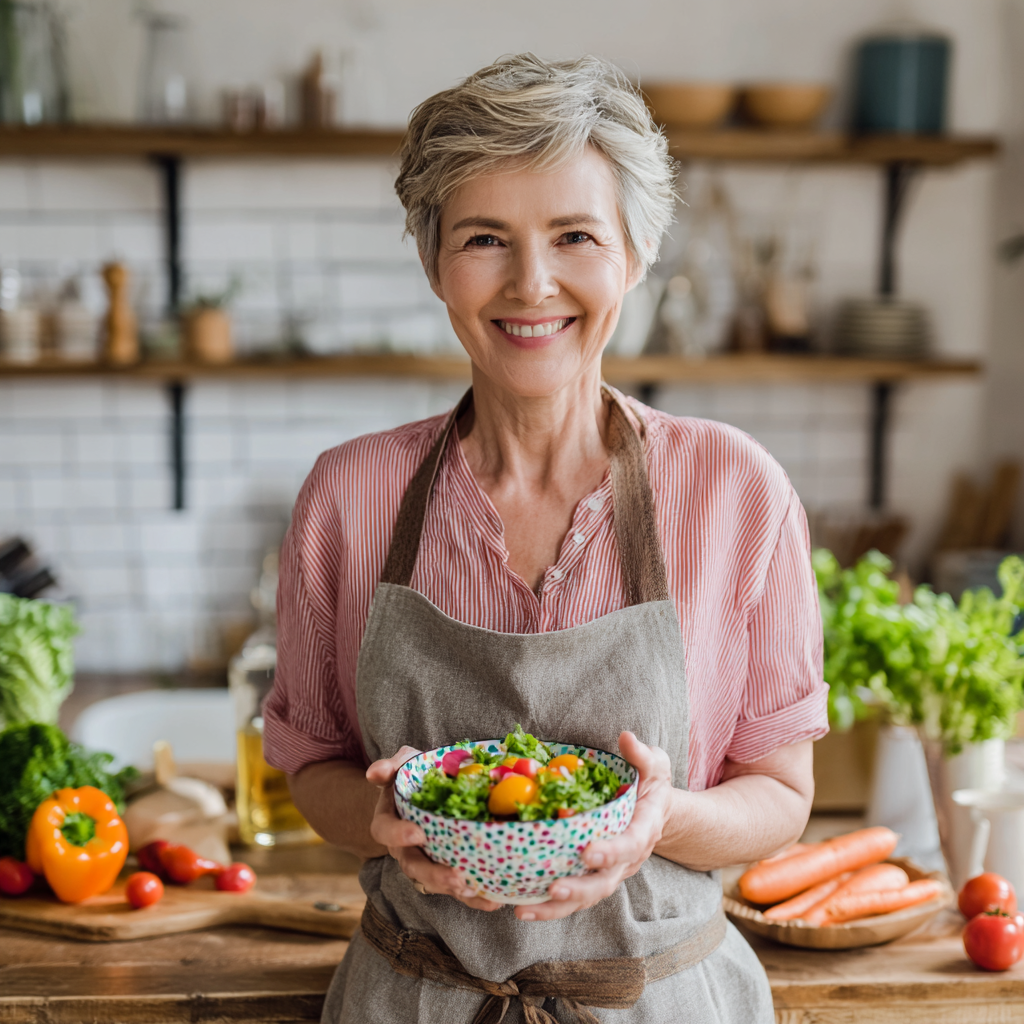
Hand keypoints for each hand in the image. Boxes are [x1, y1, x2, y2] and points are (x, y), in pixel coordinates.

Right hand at [366, 747, 501, 911]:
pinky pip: (457, 886)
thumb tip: (375, 774)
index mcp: (389, 822)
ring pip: (434, 882)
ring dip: (454, 890)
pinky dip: (474, 896)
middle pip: (413, 867)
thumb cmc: (412, 776)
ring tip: (474, 891)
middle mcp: (404, 847)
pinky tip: (494, 899)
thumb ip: (390, 766)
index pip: (385, 831)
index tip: (418, 833)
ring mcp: (426, 860)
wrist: (426, 789)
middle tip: (455, 876)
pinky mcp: (446, 868)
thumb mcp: (402, 764)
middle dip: (433, 875)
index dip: (398, 835)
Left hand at [515, 731, 673, 921]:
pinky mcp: (595, 877)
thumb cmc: (651, 785)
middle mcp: (628, 859)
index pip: (630, 845)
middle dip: (580, 888)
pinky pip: (575, 898)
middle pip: (606, 882)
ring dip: (557, 908)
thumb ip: (641, 754)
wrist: (658, 812)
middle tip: (554, 888)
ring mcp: (612, 872)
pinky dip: (549, 907)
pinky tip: (521, 907)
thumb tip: (625, 738)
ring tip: (525, 910)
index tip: (588, 852)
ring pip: (587, 897)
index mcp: (644, 830)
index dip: (610, 852)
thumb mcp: (654, 765)